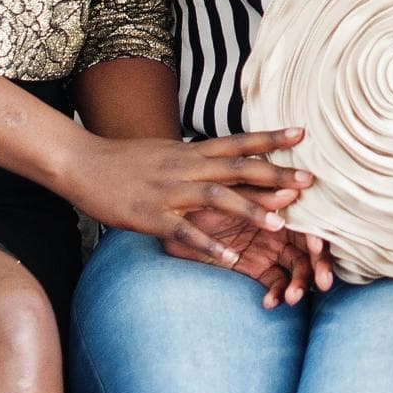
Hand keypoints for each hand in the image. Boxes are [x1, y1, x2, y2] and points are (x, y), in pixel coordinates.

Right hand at [74, 129, 316, 267]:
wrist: (83, 164)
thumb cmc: (126, 161)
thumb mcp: (167, 153)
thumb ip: (196, 158)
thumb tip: (224, 157)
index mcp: (191, 152)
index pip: (239, 142)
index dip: (271, 138)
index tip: (302, 134)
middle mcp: (185, 167)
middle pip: (237, 168)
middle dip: (275, 175)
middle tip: (310, 181)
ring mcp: (169, 192)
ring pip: (216, 198)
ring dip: (250, 210)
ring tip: (280, 224)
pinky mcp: (151, 217)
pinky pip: (185, 232)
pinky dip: (209, 245)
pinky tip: (231, 258)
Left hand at [167, 211, 336, 307]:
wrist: (172, 215)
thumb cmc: (200, 196)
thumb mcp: (225, 195)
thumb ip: (257, 197)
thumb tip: (292, 193)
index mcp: (279, 205)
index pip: (308, 221)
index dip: (317, 233)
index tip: (315, 247)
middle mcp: (280, 227)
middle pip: (310, 249)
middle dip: (319, 267)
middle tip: (322, 284)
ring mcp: (269, 249)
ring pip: (296, 270)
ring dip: (299, 284)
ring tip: (292, 298)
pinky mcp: (256, 269)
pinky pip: (274, 284)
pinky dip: (276, 294)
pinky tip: (270, 303)